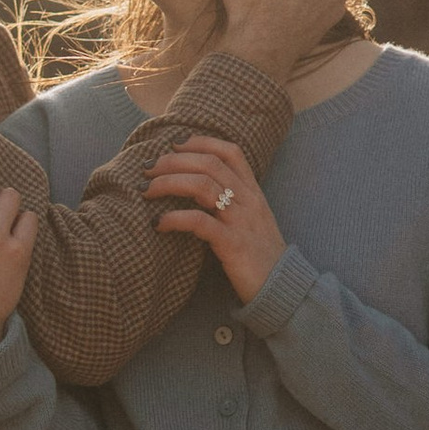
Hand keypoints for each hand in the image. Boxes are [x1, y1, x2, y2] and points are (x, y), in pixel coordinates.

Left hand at [145, 136, 285, 301]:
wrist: (283, 288)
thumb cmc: (260, 255)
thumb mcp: (251, 220)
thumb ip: (232, 202)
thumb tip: (196, 188)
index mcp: (253, 192)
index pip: (230, 152)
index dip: (201, 141)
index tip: (174, 143)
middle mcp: (249, 200)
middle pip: (209, 164)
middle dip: (173, 160)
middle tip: (147, 167)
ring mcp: (242, 221)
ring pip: (202, 186)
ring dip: (168, 183)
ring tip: (145, 189)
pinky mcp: (233, 245)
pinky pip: (200, 222)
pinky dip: (174, 218)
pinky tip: (158, 223)